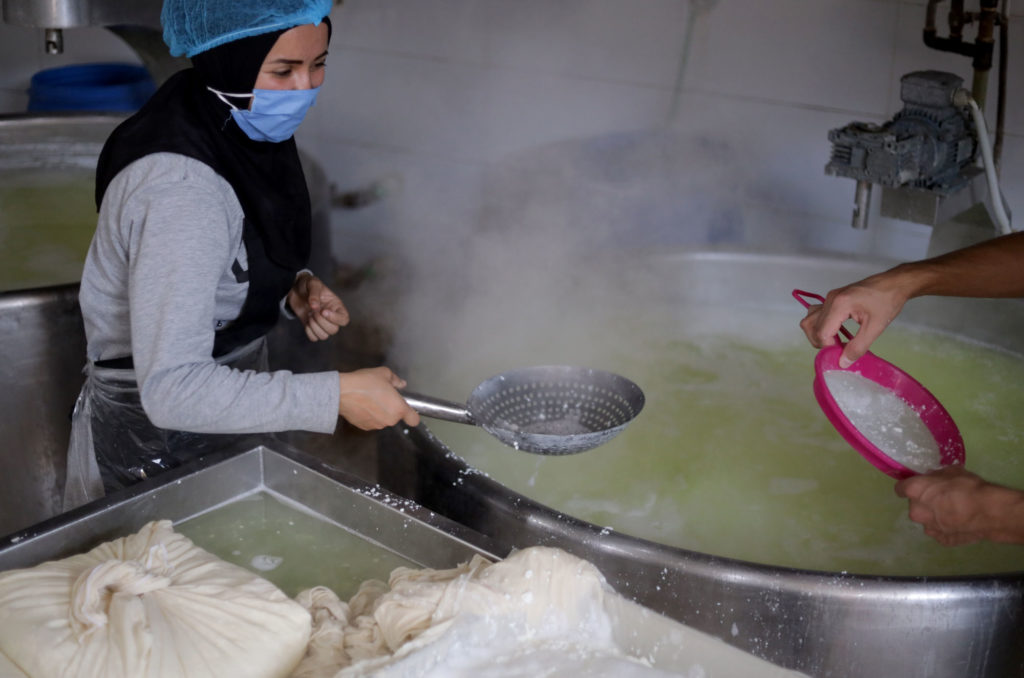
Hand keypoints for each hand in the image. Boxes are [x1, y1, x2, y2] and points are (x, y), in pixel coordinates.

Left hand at [287, 272, 349, 341]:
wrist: (295, 289)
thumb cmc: (307, 284)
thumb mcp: (312, 283)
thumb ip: (314, 293)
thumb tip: (315, 307)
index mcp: (336, 306)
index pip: (344, 319)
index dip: (335, 319)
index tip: (323, 311)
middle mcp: (331, 316)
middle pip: (334, 330)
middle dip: (321, 322)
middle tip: (313, 312)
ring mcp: (321, 323)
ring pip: (324, 336)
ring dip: (315, 327)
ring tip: (309, 316)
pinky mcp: (312, 327)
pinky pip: (314, 338)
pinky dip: (309, 332)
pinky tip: (306, 322)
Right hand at [338, 367, 419, 429]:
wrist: (341, 392)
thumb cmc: (364, 382)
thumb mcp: (384, 374)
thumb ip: (396, 380)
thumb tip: (401, 384)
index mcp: (398, 408)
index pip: (414, 420)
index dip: (412, 414)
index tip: (408, 409)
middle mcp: (389, 420)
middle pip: (396, 417)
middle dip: (392, 407)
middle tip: (382, 395)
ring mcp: (376, 425)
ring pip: (384, 419)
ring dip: (380, 412)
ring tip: (370, 399)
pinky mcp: (365, 427)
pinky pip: (372, 421)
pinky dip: (370, 415)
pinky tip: (363, 405)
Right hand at [799, 271, 909, 367]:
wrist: (894, 283)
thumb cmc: (888, 302)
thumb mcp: (876, 327)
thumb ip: (858, 346)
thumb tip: (843, 363)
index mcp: (840, 305)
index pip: (822, 332)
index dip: (829, 347)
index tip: (843, 353)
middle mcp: (830, 299)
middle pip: (811, 327)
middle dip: (821, 342)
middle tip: (838, 348)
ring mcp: (829, 297)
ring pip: (809, 320)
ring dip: (817, 334)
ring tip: (834, 341)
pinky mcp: (832, 298)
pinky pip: (816, 314)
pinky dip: (820, 325)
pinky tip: (835, 330)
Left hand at [895, 466, 1023, 545]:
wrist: (988, 513)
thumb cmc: (968, 487)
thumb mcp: (951, 472)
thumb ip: (936, 476)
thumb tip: (932, 477)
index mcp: (914, 492)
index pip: (901, 488)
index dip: (908, 486)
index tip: (916, 486)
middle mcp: (916, 511)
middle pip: (915, 506)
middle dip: (925, 502)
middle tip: (941, 499)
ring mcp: (929, 528)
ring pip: (927, 520)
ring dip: (935, 516)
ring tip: (953, 512)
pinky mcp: (942, 540)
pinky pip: (940, 532)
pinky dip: (946, 528)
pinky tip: (959, 523)